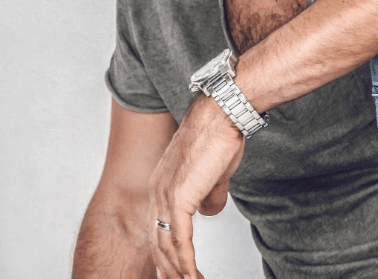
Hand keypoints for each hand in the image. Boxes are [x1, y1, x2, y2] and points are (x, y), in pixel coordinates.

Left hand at [148, 94, 244, 278]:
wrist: (220, 114)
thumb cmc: (219, 136)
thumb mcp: (214, 173)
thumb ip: (210, 195)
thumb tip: (210, 213)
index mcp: (162, 183)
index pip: (158, 226)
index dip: (165, 250)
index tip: (172, 269)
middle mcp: (157, 191)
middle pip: (157, 239)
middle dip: (167, 267)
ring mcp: (165, 195)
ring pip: (167, 244)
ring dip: (178, 269)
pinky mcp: (179, 199)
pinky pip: (180, 240)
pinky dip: (185, 261)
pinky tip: (192, 275)